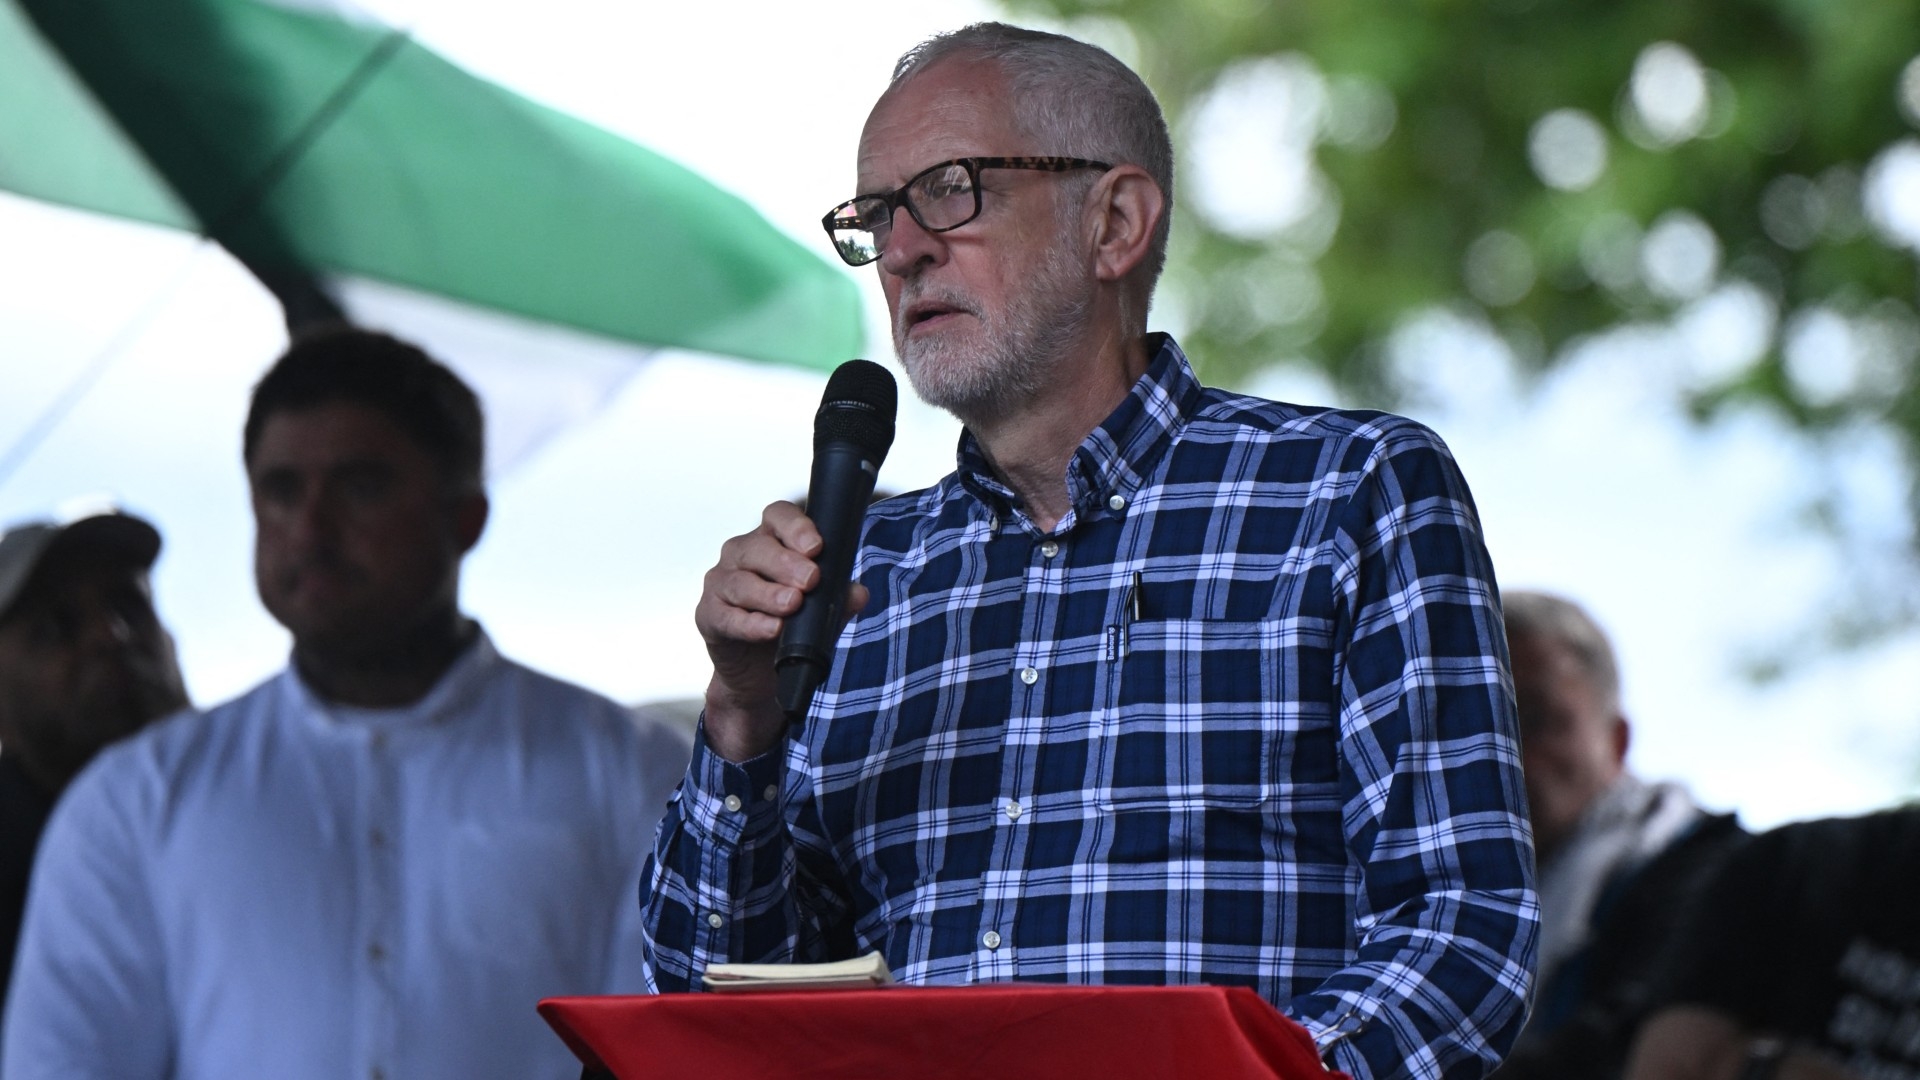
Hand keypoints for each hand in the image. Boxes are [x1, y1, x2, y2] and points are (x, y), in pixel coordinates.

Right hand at [695, 501, 867, 761]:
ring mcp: (721, 583)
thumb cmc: (790, 628)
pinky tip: (771, 629)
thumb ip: (839, 599)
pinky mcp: (709, 615)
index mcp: (771, 540)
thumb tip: (859, 593)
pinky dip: (750, 624)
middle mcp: (741, 554)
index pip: (778, 516)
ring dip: (769, 594)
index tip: (816, 546)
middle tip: (810, 580)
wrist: (761, 675)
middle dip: (786, 563)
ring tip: (792, 605)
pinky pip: (726, 616)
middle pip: (757, 547)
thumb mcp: (822, 612)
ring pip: (740, 581)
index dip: (795, 527)